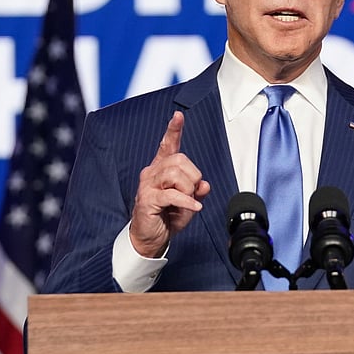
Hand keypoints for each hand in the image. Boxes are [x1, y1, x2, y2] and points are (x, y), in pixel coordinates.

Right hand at [129, 111, 210, 257]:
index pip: (167, 145)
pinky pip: (172, 194)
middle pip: (179, 159)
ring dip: (188, 190)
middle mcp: (152, 173)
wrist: (150, 238)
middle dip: (193, 176)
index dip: (173, 130)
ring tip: (187, 202)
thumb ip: (196, 191)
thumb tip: (205, 184)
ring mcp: (148, 185)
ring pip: (176, 175)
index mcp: (161, 169)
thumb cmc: (167, 218)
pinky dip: (186, 201)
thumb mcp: (188, 203)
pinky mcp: (147, 199)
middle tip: (192, 193)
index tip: (178, 116)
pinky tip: (194, 207)